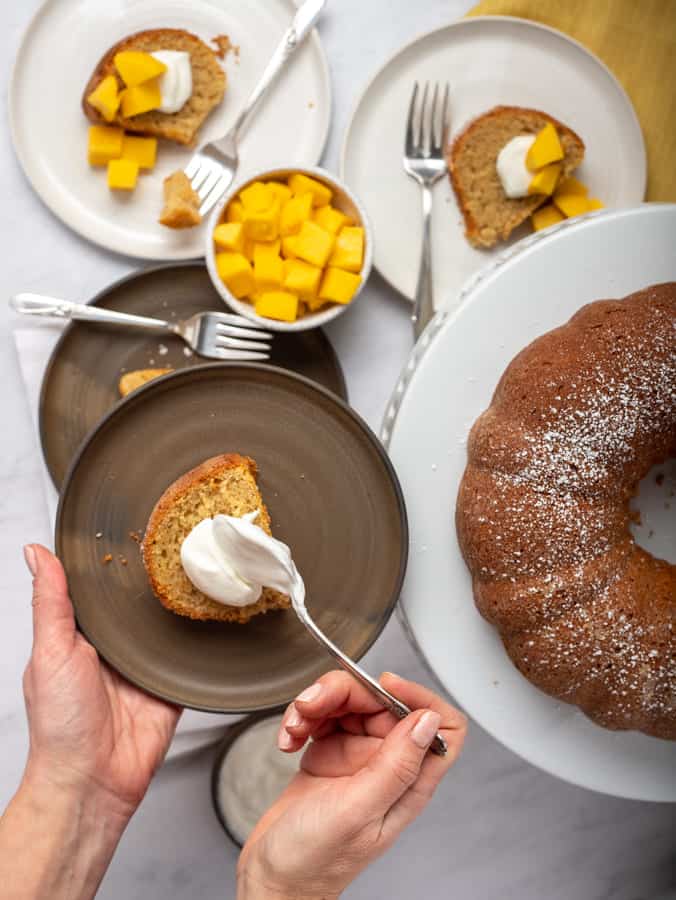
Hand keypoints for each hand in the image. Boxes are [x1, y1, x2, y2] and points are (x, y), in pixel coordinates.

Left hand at [21, 544, 180, 815]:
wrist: (94, 780)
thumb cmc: (61, 725)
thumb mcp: (50, 653)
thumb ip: (50, 603)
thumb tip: (36, 555)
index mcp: (81, 636)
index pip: (98, 590)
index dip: (111, 564)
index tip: (126, 530)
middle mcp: (114, 648)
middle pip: (138, 604)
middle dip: (154, 582)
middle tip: (175, 545)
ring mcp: (145, 666)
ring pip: (168, 625)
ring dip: (180, 608)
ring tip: (201, 572)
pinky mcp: (172, 685)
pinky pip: (191, 657)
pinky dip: (201, 640)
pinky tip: (212, 616)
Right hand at [237, 670, 465, 898]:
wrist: (272, 879)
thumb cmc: (314, 862)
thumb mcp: (357, 811)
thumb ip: (396, 766)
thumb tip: (429, 722)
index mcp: (408, 781)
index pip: (441, 725)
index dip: (419, 697)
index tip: (384, 687)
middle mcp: (387, 765)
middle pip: (383, 702)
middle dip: (344, 693)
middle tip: (311, 704)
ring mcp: (358, 758)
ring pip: (349, 703)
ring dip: (316, 705)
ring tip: (295, 726)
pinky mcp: (330, 754)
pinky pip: (322, 716)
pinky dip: (302, 719)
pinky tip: (289, 738)